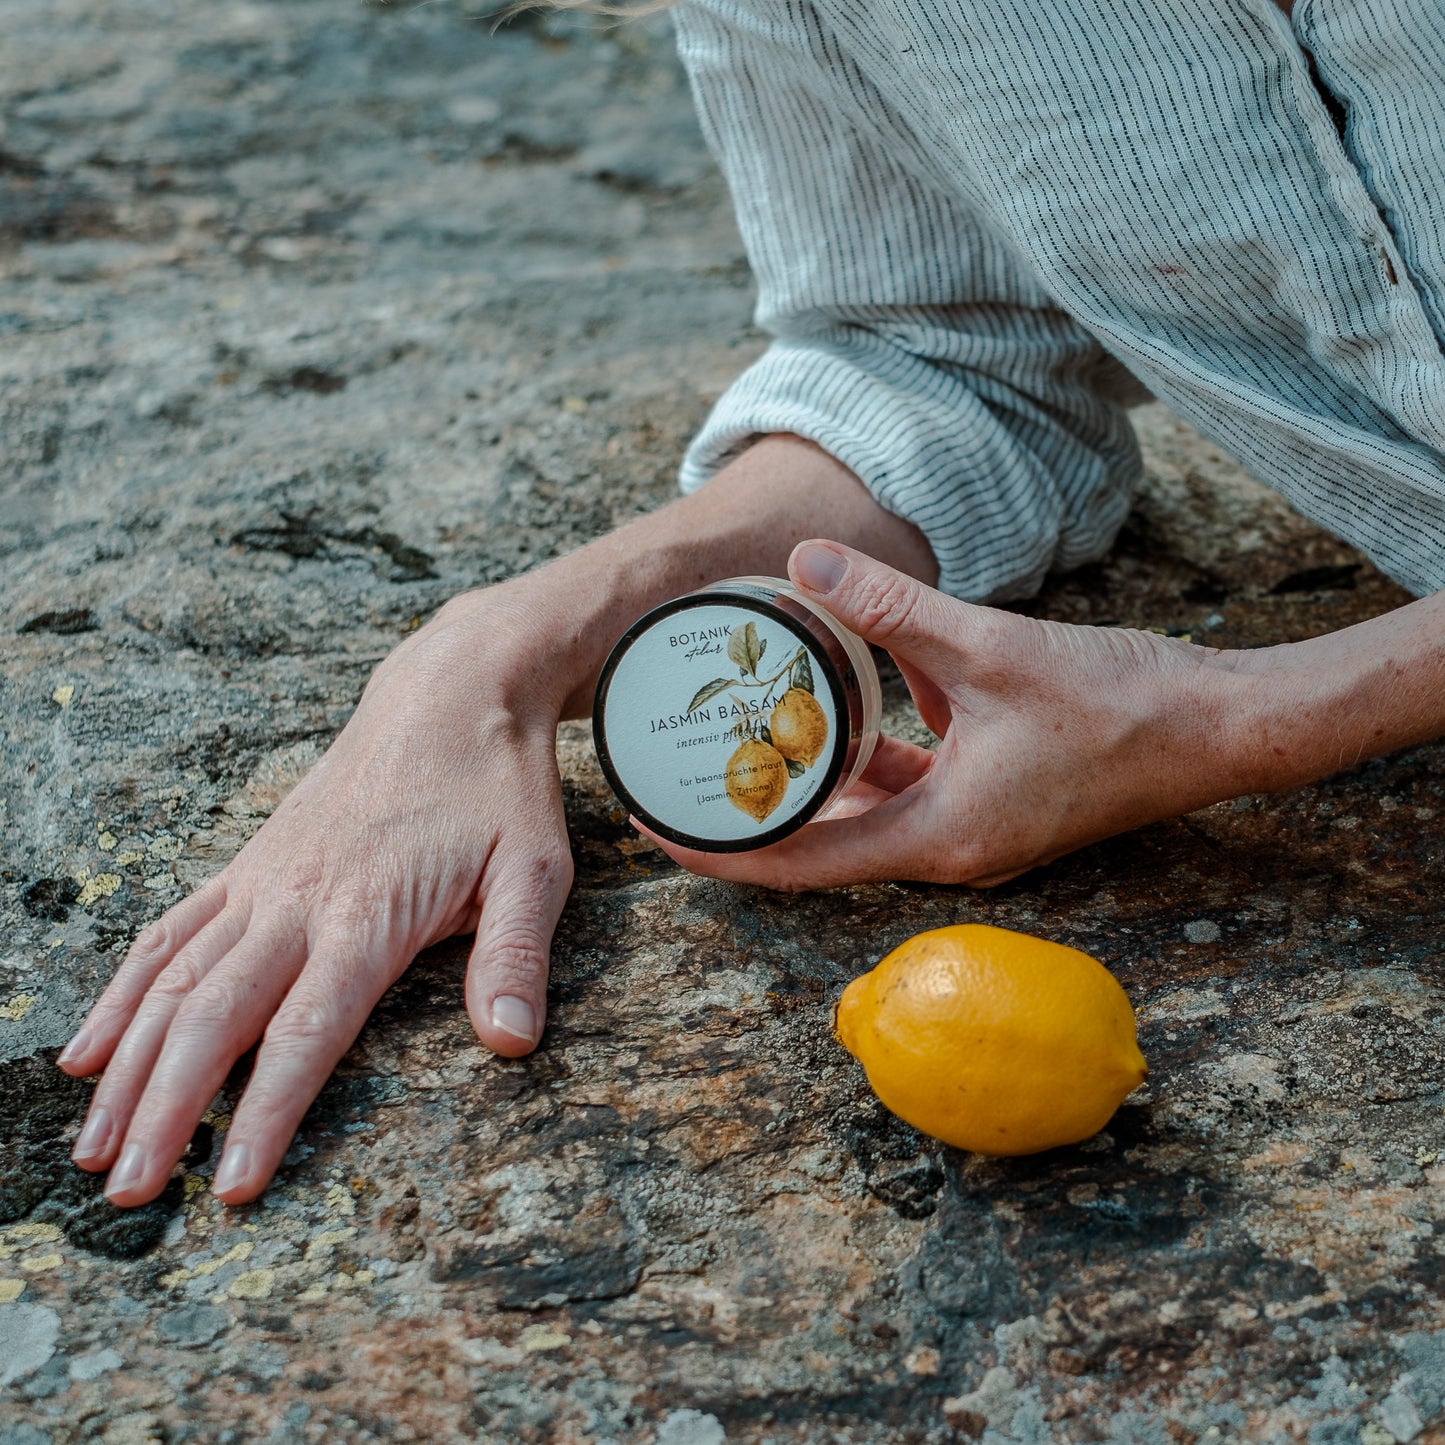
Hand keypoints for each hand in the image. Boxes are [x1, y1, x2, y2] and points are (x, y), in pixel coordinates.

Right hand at [58, 585, 574, 1206]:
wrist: (447, 692)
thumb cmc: (495, 787)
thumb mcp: (534, 866)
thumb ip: (516, 954)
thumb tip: (513, 1042)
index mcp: (368, 914)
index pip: (305, 1034)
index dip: (265, 1115)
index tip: (228, 1188)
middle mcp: (297, 901)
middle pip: (212, 1017)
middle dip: (165, 1111)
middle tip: (130, 1193)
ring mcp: (262, 881)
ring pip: (172, 981)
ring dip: (127, 1067)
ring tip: (93, 1146)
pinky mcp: (249, 865)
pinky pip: (170, 932)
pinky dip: (123, 991)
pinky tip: (89, 1046)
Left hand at [645, 541, 1248, 888]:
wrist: (1215, 726)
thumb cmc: (1119, 705)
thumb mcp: (990, 649)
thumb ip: (892, 608)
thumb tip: (805, 563)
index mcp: (937, 839)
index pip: (800, 864)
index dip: (722, 853)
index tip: (657, 829)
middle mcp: (947, 848)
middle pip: (822, 844)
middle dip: (754, 812)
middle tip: (682, 774)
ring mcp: (971, 827)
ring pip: (867, 808)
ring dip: (813, 775)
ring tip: (744, 735)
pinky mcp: (991, 797)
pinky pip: (911, 780)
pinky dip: (873, 748)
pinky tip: (845, 696)